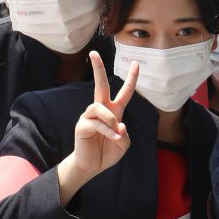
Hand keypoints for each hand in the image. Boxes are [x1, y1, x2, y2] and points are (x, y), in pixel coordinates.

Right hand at [57, 51, 138, 203]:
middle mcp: (101, 110)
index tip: (136, 63)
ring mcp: (90, 116)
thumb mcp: (123, 144)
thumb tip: (119, 124)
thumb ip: (124, 134)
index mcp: (114, 111)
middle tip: (94, 53)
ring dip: (111, 120)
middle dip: (98, 69)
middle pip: (100, 85)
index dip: (131, 78)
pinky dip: (107, 130)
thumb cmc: (107, 152)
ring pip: (99, 107)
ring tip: (116, 133)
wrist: (92, 166)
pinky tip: (111, 137)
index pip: (124, 92)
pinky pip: (96, 122)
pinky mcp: (82, 125)